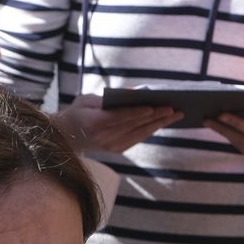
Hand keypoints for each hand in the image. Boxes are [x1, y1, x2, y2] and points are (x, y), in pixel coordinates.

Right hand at [54, 95, 181, 153]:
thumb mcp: (86, 100)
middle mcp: (102, 138)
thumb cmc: (78, 112)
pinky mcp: (117, 150)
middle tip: (174, 108)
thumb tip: (134, 93)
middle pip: (133, 125)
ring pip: (140, 133)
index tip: (152, 106)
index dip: (136, 112)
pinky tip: (164, 121)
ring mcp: (110, 146)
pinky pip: (138, 138)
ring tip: (176, 114)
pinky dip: (152, 129)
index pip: (118, 117)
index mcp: (92, 123)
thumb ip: (107, 98)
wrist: (67, 136)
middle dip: (155, 116)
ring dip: (160, 124)